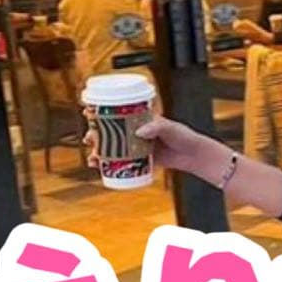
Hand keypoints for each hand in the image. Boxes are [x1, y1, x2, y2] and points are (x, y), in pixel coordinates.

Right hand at [83, 115, 203, 174]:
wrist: (194, 154)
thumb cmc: (183, 136)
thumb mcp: (170, 128)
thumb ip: (156, 127)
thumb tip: (140, 132)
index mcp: (140, 119)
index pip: (116, 113)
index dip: (100, 113)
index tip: (87, 113)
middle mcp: (136, 132)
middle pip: (110, 132)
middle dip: (95, 135)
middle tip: (88, 139)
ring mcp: (138, 146)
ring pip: (114, 148)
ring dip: (100, 152)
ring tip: (92, 158)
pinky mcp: (142, 160)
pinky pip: (123, 162)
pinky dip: (111, 166)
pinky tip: (102, 169)